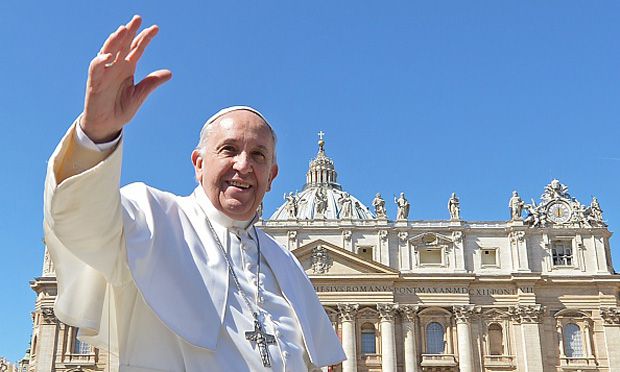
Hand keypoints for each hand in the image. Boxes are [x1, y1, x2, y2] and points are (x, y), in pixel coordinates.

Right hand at [81, 15, 171, 142]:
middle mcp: (116, 66)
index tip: (155, 28)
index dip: (144, 38)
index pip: (136, 49)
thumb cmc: (121, 108)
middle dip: (130, 31)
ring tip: (122, 30)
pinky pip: (96, 68)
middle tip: (138, 18)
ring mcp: (104, 72)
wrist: (107, 124)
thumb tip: (170, 73)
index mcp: (127, 68)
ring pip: (108, 51)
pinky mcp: (94, 82)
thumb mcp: (139, 94)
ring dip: (115, 40)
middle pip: (123, 45)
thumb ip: (151, 83)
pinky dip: (100, 61)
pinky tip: (108, 55)